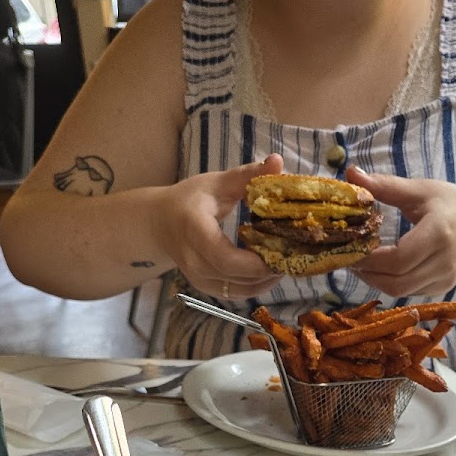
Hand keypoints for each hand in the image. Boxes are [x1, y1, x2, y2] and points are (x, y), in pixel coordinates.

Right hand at [151, 154, 283, 298]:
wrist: (161, 224)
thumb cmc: (190, 200)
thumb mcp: (217, 183)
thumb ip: (248, 176)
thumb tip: (278, 161)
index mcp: (195, 231)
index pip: (226, 258)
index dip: (256, 262)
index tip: (281, 248)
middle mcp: (194, 262)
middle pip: (237, 278)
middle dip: (269, 270)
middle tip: (293, 254)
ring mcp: (199, 279)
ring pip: (241, 290)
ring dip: (267, 279)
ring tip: (285, 260)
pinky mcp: (207, 289)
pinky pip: (238, 293)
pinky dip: (257, 284)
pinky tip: (269, 268)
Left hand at [345, 167, 455, 298]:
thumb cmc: (452, 203)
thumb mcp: (421, 190)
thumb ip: (386, 186)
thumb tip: (350, 175)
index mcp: (438, 234)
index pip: (397, 259)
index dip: (369, 259)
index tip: (350, 248)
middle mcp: (443, 262)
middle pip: (396, 282)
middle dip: (367, 273)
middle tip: (349, 258)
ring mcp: (444, 280)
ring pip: (400, 291)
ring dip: (376, 281)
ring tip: (361, 264)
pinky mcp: (442, 289)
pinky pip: (409, 293)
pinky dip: (390, 283)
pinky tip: (380, 270)